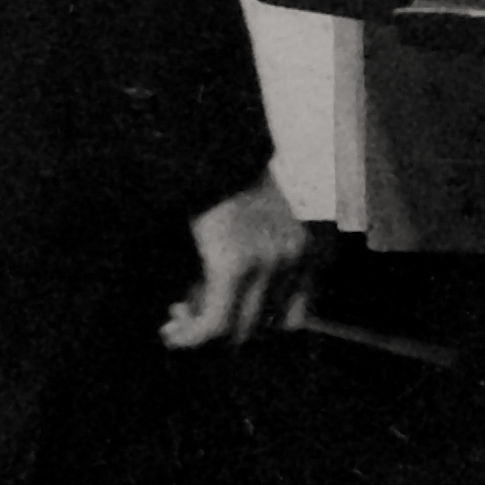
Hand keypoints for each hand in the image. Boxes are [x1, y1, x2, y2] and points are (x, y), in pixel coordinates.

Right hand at [159, 173, 309, 351]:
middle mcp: (297, 260)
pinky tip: (174, 334)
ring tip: (175, 328)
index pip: (292, 319)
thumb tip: (226, 316)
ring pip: (239, 331)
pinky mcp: (235, 265)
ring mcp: (269, 264)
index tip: (224, 322)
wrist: (213, 146)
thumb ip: (262, 265)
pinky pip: (215, 321)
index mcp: (310, 250)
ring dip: (203, 337)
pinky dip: (193, 335)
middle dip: (224, 334)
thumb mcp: (263, 225)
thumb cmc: (231, 180)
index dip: (253, 328)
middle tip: (189, 321)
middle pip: (265, 328)